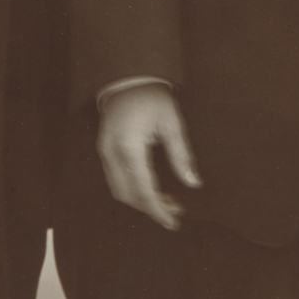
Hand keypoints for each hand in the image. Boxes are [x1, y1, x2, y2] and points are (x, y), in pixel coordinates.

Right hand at [96, 85, 201, 230]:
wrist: (128, 76)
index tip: (173, 222)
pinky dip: (134, 188)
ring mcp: (104, 151)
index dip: (158, 210)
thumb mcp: (172, 123)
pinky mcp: (104, 149)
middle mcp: (111, 153)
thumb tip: (193, 183)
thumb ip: (181, 155)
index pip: (143, 190)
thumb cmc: (152, 96)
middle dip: (151, 207)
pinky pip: (116, 179)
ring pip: (120, 190)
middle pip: (128, 195)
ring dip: (142, 200)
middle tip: (176, 211)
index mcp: (129, 147)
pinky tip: (153, 188)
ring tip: (168, 201)